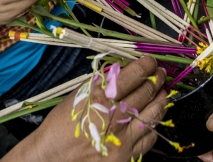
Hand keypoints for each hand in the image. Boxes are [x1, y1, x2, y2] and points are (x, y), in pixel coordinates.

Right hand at [10, 57, 167, 161]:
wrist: (50, 159)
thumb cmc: (61, 125)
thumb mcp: (80, 95)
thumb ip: (104, 82)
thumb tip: (126, 69)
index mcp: (102, 98)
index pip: (135, 75)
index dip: (147, 65)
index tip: (151, 61)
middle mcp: (115, 118)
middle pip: (147, 92)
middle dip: (157, 79)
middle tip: (161, 73)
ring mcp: (122, 140)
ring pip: (153, 114)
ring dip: (161, 99)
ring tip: (163, 91)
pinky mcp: (125, 157)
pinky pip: (149, 138)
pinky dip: (153, 124)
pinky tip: (153, 117)